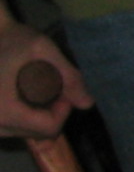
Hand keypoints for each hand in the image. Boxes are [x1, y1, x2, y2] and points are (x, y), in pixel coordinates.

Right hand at [0, 22, 91, 139]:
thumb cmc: (12, 38)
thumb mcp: (43, 49)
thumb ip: (68, 76)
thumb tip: (88, 104)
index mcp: (4, 109)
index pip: (47, 128)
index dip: (63, 111)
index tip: (63, 89)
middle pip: (36, 133)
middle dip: (51, 113)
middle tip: (52, 87)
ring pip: (23, 132)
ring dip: (37, 116)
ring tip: (36, 90)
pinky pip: (11, 128)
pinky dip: (23, 116)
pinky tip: (23, 96)